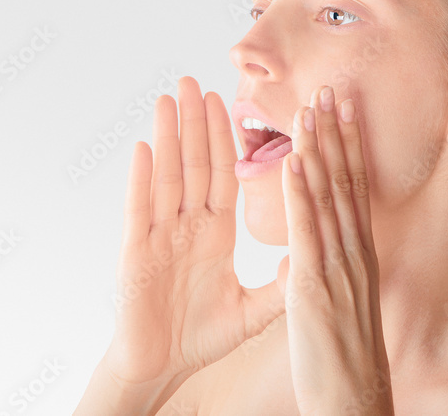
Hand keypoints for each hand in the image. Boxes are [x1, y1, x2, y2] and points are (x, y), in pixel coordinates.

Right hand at [103, 76, 283, 390]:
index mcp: (214, 233)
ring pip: (167, 177)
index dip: (225, 140)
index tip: (230, 102)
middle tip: (196, 80)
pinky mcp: (136, 253)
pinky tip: (145, 148)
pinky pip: (140, 210)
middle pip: (194, 165)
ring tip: (170, 98)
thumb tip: (311, 256)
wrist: (162, 366)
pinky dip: (142, 179)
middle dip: (196, 123)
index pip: (222, 176)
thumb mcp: (251, 310)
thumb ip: (279, 284)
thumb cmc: (202, 337)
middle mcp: (186, 226)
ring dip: (168, 136)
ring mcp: (160, 236)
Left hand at [279, 85, 393, 414]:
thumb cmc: (344, 359)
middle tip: (331, 90)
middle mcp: (353, 253)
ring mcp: (337, 266)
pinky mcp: (314, 283)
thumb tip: (333, 250)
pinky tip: (295, 159)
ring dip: (319, 148)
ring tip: (312, 107)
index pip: (354, 191)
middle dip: (337, 133)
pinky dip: (301, 191)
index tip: (343, 113)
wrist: (353, 401)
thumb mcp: (346, 305)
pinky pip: (307, 228)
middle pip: (346, 181)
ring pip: (328, 196)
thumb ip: (340, 271)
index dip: (349, 148)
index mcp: (358, 257)